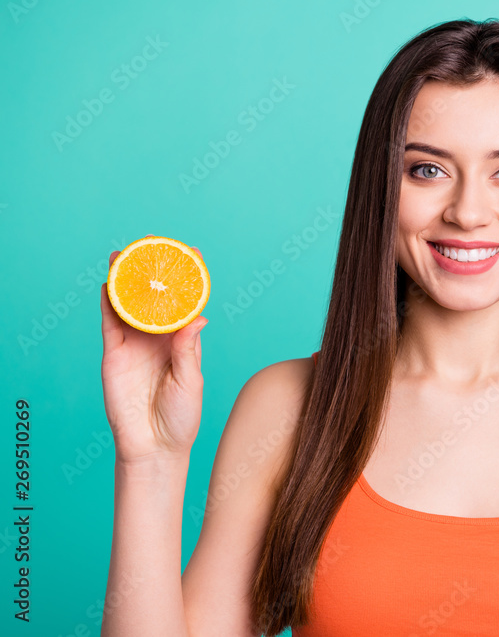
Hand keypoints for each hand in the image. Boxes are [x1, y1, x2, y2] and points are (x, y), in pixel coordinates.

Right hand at [99, 235, 208, 464]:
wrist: (154, 447)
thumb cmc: (180, 417)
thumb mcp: (190, 381)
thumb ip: (188, 350)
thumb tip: (197, 318)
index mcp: (182, 343)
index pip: (185, 305)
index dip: (189, 280)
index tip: (194, 254)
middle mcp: (158, 340)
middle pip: (154, 299)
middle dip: (153, 273)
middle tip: (153, 245)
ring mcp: (135, 346)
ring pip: (129, 306)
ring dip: (126, 282)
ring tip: (124, 255)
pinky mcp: (114, 356)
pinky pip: (110, 324)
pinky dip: (109, 304)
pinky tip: (109, 283)